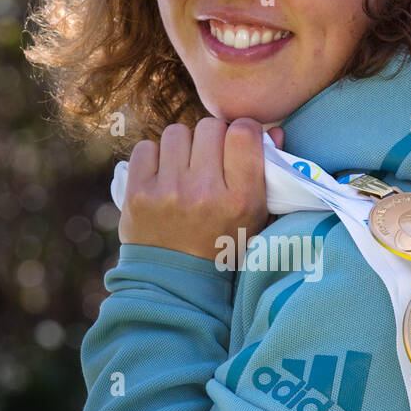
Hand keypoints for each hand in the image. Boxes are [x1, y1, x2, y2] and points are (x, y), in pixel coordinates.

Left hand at [119, 117, 284, 261]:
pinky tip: (161, 177)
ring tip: (184, 169)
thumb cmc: (222, 246)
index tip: (238, 142)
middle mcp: (205, 192)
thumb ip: (268, 173)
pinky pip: (146, 148)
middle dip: (212, 139)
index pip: (244, 132)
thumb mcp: (255, 219)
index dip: (242, 130)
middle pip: (210, 127)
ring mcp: (169, 191)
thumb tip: (272, 131)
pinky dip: (154, 158)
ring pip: (177, 132)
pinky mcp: (138, 194)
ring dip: (182, 146)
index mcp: (241, 199)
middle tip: (209, 160)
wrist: (175, 284)